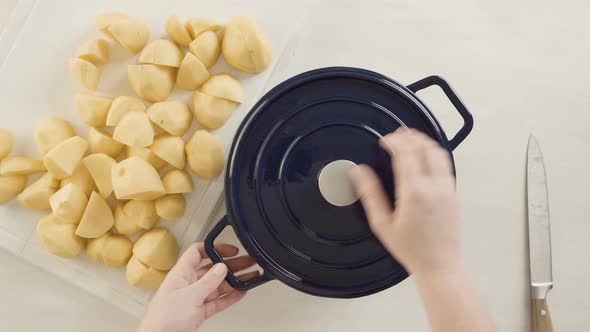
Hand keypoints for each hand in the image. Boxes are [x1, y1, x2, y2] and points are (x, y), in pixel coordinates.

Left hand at [138, 243, 258, 331]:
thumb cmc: (163, 319)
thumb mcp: (190, 296)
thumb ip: (208, 281)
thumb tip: (221, 267)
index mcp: (181, 274)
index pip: (197, 253)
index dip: (215, 248)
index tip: (230, 250)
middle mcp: (188, 284)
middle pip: (212, 269)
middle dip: (231, 265)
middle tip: (248, 262)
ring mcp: (194, 298)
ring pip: (218, 286)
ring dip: (234, 281)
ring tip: (250, 276)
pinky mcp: (198, 312)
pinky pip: (217, 301)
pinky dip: (230, 297)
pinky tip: (240, 292)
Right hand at [350, 128, 460, 276]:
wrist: (439, 264)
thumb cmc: (411, 249)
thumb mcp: (382, 223)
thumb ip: (369, 194)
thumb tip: (358, 172)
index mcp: (414, 193)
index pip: (406, 154)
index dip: (394, 141)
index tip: (384, 140)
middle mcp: (433, 187)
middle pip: (424, 148)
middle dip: (409, 136)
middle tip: (396, 135)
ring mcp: (447, 189)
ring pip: (439, 152)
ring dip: (424, 141)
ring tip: (411, 139)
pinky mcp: (453, 193)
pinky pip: (446, 165)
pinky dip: (434, 153)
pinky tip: (425, 156)